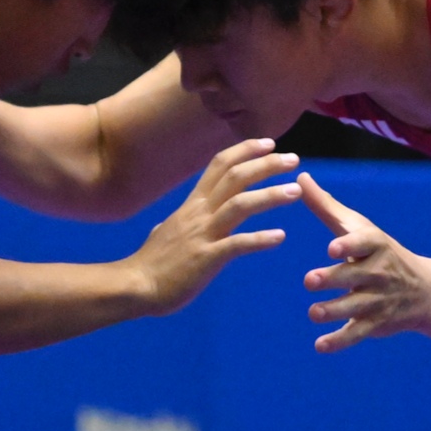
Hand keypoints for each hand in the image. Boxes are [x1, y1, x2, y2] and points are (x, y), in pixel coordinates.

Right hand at [128, 138, 295, 314]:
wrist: (135, 286)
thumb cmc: (151, 263)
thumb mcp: (165, 232)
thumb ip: (177, 223)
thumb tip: (172, 221)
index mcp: (193, 204)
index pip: (220, 165)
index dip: (246, 150)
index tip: (270, 143)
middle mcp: (199, 213)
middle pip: (235, 176)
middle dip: (266, 165)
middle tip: (294, 159)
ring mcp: (202, 235)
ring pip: (240, 204)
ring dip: (270, 195)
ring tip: (296, 191)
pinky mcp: (206, 259)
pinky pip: (237, 244)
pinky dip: (260, 239)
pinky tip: (280, 237)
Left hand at [299, 172, 430, 352]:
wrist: (425, 291)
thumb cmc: (379, 252)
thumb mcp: (359, 227)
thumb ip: (326, 206)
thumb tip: (300, 174)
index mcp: (374, 245)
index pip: (364, 243)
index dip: (349, 245)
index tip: (333, 247)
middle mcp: (378, 272)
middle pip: (355, 275)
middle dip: (333, 279)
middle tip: (310, 281)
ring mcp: (378, 300)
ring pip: (355, 306)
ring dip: (333, 310)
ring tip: (313, 312)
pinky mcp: (375, 324)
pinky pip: (357, 334)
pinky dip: (339, 341)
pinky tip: (320, 346)